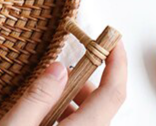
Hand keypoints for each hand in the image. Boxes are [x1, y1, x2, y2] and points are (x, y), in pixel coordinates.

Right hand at [0, 42, 126, 124]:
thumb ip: (38, 97)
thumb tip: (59, 65)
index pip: (112, 95)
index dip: (117, 63)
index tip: (112, 38)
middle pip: (102, 107)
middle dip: (84, 82)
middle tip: (57, 70)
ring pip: (90, 120)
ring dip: (73, 101)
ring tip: (42, 99)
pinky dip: (67, 118)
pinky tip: (41, 118)